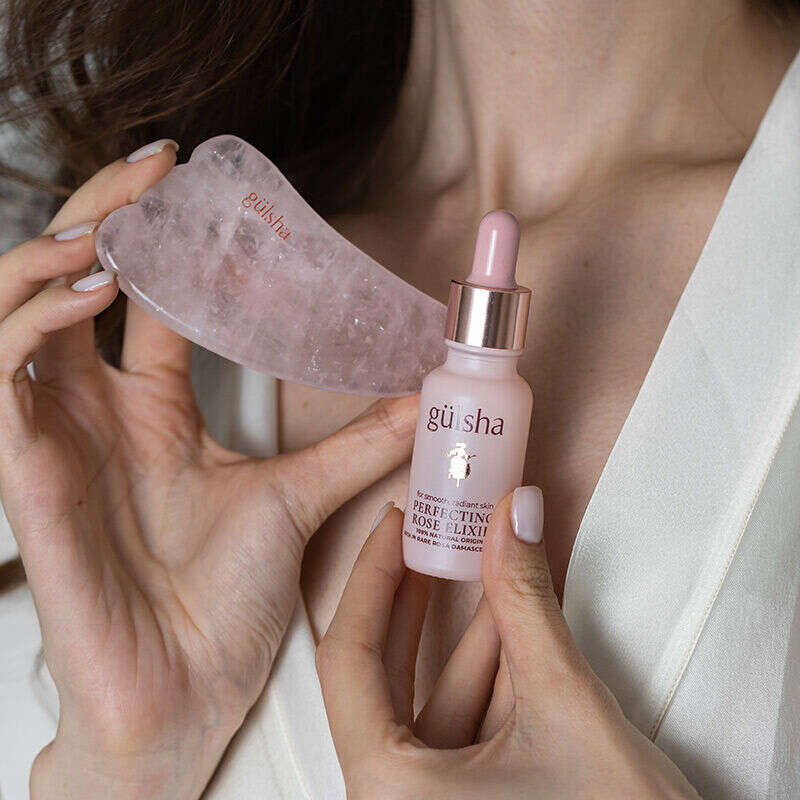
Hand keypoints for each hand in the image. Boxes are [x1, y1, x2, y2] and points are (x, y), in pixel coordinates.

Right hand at [0, 141, 417, 799]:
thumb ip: (359, 444)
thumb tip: (425, 399)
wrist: (184, 688)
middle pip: (77, 280)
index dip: (162, 233)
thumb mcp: (299, 496)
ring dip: (58, 249)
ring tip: (119, 219)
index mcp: (156, 409)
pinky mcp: (24, 471)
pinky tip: (92, 291)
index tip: (197, 175)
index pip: (145, 297)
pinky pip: (3, 373)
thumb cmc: (224, 601)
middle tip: (156, 164)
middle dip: (107, 212)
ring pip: (19, 308)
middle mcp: (100, 410)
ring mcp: (56, 434)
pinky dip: (33, 318)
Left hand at [316, 490, 700, 799]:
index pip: (348, 659)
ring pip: (429, 702)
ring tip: (483, 561)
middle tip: (430, 534)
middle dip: (413, 598)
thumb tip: (516, 516)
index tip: (395, 526)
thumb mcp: (565, 704)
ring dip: (464, 633)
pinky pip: (459, 730)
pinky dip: (485, 677)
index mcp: (388, 793)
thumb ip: (527, 602)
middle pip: (380, 677)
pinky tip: (511, 623)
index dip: (371, 577)